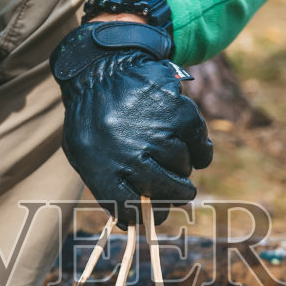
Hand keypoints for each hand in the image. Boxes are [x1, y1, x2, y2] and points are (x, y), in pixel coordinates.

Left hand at [51, 18, 213, 224]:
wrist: (102, 64)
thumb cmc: (92, 114)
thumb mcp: (83, 150)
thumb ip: (104, 184)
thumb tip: (132, 221)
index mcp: (100, 166)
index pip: (128, 208)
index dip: (145, 217)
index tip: (155, 216)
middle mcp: (128, 152)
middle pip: (164, 192)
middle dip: (176, 196)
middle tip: (182, 192)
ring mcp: (154, 132)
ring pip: (182, 166)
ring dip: (182, 166)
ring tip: (173, 156)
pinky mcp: (176, 111)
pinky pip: (199, 143)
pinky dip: (202, 151)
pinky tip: (196, 150)